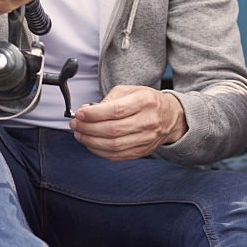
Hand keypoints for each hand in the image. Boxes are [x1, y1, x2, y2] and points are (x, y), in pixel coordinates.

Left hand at [70, 86, 187, 160]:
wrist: (170, 117)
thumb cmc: (147, 101)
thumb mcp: (130, 91)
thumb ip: (109, 99)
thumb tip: (87, 112)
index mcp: (145, 101)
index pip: (116, 110)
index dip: (94, 114)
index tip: (80, 114)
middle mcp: (148, 121)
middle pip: (113, 130)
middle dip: (88, 128)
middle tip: (76, 125)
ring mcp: (146, 139)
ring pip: (114, 146)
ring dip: (91, 141)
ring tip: (80, 135)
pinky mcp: (142, 151)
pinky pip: (117, 156)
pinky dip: (100, 151)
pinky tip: (91, 144)